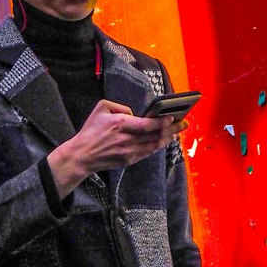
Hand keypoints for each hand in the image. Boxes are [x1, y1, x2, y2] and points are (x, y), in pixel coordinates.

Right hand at [47, 100, 181, 198]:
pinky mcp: (129, 160)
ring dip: (168, 138)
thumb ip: (120, 106)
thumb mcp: (101, 108)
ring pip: (155, 145)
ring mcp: (129, 151)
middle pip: (156, 135)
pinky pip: (148, 152)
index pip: (148, 124)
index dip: (163, 122)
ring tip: (178, 131)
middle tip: (184, 123)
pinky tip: (165, 141)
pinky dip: (158, 146)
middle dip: (172, 129)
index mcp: (121, 124)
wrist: (82, 155)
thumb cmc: (90, 130)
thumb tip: (134, 113)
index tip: (173, 116)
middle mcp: (127, 139)